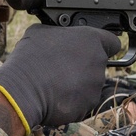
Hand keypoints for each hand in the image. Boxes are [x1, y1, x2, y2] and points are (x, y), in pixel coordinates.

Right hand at [0, 24, 120, 131]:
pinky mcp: (89, 104)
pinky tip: (56, 95)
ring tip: (55, 82)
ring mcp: (96, 84)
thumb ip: (61, 32)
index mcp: (91, 39)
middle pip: (98, 63)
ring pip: (91, 83)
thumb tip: (59, 35)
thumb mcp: (41, 31)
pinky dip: (73, 100)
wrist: (22, 91)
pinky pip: (83, 100)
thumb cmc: (30, 58)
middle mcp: (99, 61)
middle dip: (84, 65)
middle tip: (63, 66)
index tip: (94, 49)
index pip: (112, 41)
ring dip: (78, 83)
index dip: (103, 45)